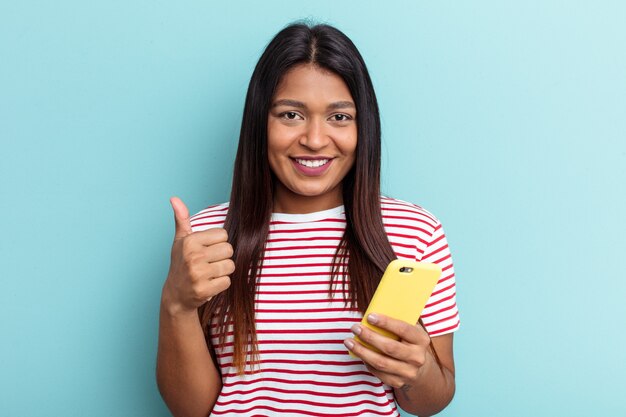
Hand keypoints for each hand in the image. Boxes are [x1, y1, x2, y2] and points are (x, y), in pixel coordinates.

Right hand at [161, 197, 233, 315]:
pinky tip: (209, 283)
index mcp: (190, 241)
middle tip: (209, 263)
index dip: (217, 243)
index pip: (223, 234)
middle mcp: (193, 256)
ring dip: (223, 271)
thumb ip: (182, 219)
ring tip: (209, 273)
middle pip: (229, 250)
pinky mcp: (204, 290)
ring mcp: (198, 274)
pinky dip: (221, 284)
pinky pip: (227, 281)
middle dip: (222, 257)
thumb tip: (174, 198)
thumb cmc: (181, 263)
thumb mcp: (180, 240)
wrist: (176, 295)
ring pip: (230, 266)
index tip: (206, 250)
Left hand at [344, 313, 431, 388]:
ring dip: (362, 351)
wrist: (420, 367)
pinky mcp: (398, 382)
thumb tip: (375, 311)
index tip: (370, 316)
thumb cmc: (409, 341)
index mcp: (421, 340)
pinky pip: (378, 372)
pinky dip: (366, 362)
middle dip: (369, 337)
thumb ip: (398, 320)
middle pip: (390, 348)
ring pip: (381, 362)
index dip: (386, 323)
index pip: (403, 329)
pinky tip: (358, 353)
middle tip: (355, 327)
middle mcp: (417, 357)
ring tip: (349, 341)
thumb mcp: (410, 329)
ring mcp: (408, 372)